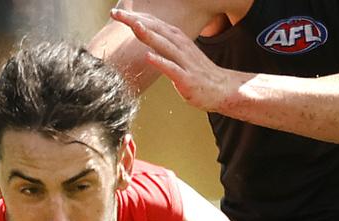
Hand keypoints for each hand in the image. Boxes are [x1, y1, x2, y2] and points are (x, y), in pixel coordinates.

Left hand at [109, 9, 242, 112]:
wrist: (222, 89)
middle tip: (115, 13)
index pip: (154, 24)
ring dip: (149, 35)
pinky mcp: (187, 79)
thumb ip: (163, 45)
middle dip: (136, 20)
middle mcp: (181, 46)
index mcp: (177, 40)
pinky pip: (172, 69)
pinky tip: (148, 56)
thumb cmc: (197, 73)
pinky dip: (161, 62)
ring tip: (133, 25)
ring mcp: (184, 62)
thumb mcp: (179, 54)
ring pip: (165, 45)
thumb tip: (146, 36)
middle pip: (156, 29)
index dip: (136, 17)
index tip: (116, 13)